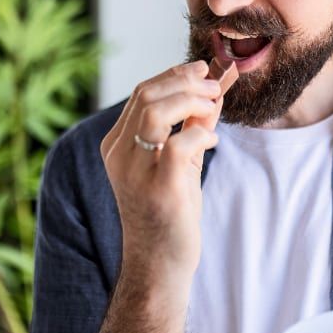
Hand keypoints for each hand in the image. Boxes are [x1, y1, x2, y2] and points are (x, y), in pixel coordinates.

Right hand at [99, 60, 224, 283]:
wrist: (159, 261)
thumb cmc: (170, 210)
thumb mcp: (180, 161)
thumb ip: (192, 125)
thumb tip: (215, 89)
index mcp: (117, 145)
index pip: (143, 92)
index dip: (176, 74)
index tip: (203, 70)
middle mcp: (119, 154)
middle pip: (148, 94)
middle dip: (187, 82)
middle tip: (215, 86)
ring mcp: (136, 171)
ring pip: (156, 111)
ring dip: (193, 101)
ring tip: (213, 108)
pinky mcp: (160, 187)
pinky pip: (180, 143)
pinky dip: (202, 133)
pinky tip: (213, 141)